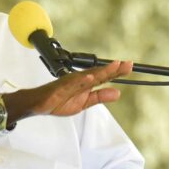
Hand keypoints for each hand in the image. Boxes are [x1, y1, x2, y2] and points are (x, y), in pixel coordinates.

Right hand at [2, 60, 131, 124]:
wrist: (39, 104)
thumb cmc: (59, 101)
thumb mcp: (84, 103)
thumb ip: (100, 97)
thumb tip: (117, 93)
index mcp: (85, 83)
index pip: (104, 77)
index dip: (117, 72)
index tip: (129, 66)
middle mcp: (79, 79)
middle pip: (99, 73)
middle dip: (113, 69)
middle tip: (128, 64)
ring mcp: (70, 82)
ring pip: (88, 76)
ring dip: (102, 71)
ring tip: (115, 67)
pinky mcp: (60, 87)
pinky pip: (72, 83)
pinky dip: (82, 80)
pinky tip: (91, 77)